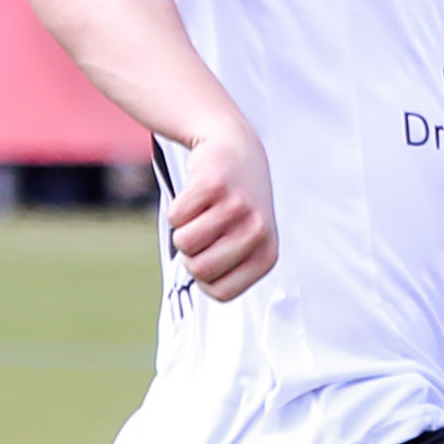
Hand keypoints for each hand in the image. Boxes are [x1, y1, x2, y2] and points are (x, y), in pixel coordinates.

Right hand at [165, 127, 277, 300]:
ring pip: (184, 243)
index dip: (205, 278)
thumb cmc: (236, 204)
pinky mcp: (214, 185)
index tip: (213, 254)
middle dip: (191, 254)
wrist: (236, 149)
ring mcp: (237, 207)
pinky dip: (177, 207)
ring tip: (203, 210)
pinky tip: (198, 192)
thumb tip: (204, 282)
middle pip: (199, 270)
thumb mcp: (246, 243)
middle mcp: (257, 232)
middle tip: (205, 230)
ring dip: (183, 228)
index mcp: (267, 255)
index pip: (222, 293)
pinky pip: (175, 216)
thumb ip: (229, 270)